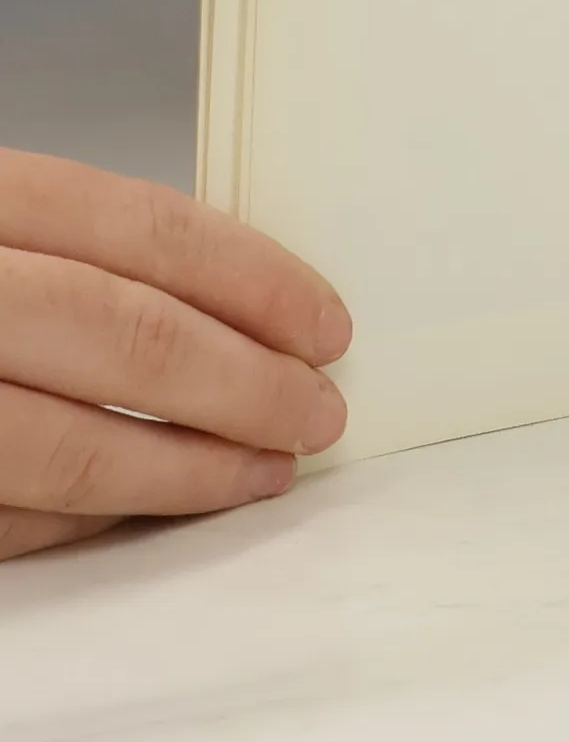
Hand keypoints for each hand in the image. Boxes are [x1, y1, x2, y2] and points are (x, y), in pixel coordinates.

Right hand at [0, 150, 350, 561]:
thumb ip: (76, 249)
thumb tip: (235, 302)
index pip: (145, 231)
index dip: (254, 280)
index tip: (325, 324)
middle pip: (122, 336)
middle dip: (242, 383)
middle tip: (317, 410)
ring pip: (61, 443)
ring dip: (182, 469)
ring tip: (262, 470)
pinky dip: (81, 518)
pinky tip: (145, 509)